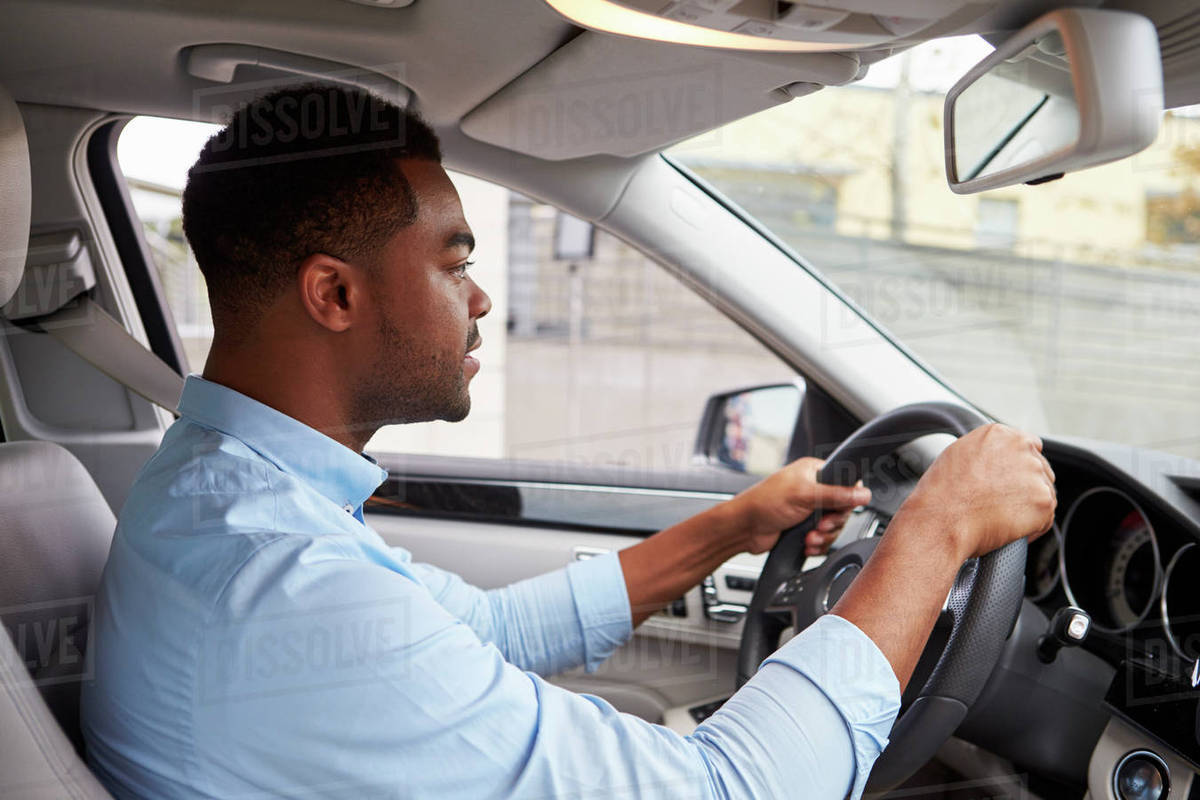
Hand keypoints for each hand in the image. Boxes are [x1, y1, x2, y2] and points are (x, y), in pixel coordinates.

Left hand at [730, 457, 871, 554]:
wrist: (743, 529)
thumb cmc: (764, 503)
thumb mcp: (804, 495)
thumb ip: (836, 495)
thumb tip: (863, 493)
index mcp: (814, 472)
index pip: (846, 483)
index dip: (847, 499)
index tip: (839, 509)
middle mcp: (813, 489)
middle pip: (842, 509)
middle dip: (832, 523)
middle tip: (819, 525)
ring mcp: (809, 510)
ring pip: (833, 527)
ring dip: (823, 537)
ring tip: (809, 537)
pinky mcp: (804, 528)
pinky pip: (823, 539)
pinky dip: (817, 544)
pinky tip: (806, 544)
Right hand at [897, 423, 1055, 560]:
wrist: (942, 520)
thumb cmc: (941, 494)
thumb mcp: (957, 456)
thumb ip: (985, 452)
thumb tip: (993, 463)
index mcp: (1000, 435)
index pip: (1027, 446)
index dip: (1017, 467)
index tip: (1008, 482)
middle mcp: (1022, 449)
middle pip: (1040, 469)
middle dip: (1026, 487)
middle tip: (1001, 504)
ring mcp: (1035, 475)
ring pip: (1043, 493)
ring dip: (1029, 507)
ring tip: (1001, 518)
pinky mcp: (1043, 501)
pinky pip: (1045, 519)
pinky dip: (1031, 528)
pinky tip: (1008, 530)